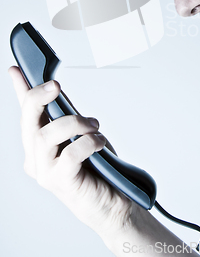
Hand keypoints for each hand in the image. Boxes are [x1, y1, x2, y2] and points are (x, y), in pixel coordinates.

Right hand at [9, 66, 132, 245]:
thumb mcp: (79, 132)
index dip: (20, 89)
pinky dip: (88, 142)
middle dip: (40, 97)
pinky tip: (100, 142)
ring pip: (46, 135)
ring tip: (94, 125)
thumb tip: (53, 88)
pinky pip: (69, 154)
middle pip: (28, 120)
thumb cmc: (96, 167)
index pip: (25, 112)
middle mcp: (35, 157)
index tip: (16, 70)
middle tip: (56, 85)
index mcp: (38, 143)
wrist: (112, 202)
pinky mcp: (61, 182)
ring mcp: (45, 171)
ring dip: (74, 123)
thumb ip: (64, 112)